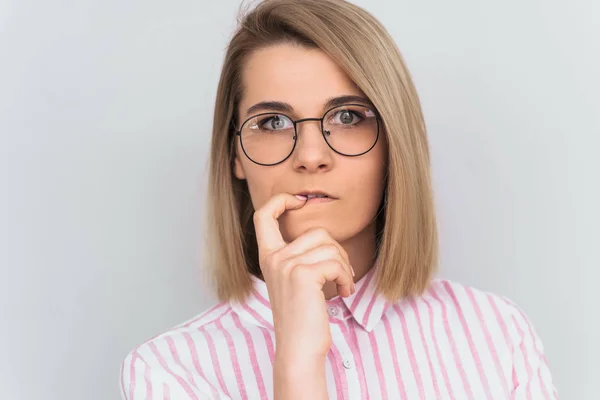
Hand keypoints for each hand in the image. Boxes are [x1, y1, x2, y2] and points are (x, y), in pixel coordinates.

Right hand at [253, 193, 355, 361]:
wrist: (299, 349)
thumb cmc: (302, 317)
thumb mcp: (293, 281)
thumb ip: (299, 256)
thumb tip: (325, 237)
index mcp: (267, 257)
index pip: (263, 215)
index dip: (281, 200)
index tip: (300, 201)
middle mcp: (273, 258)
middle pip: (317, 231)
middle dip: (337, 250)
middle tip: (341, 273)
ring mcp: (286, 265)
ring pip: (330, 246)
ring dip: (344, 266)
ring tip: (343, 285)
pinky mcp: (303, 275)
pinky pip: (336, 262)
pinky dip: (347, 277)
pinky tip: (344, 292)